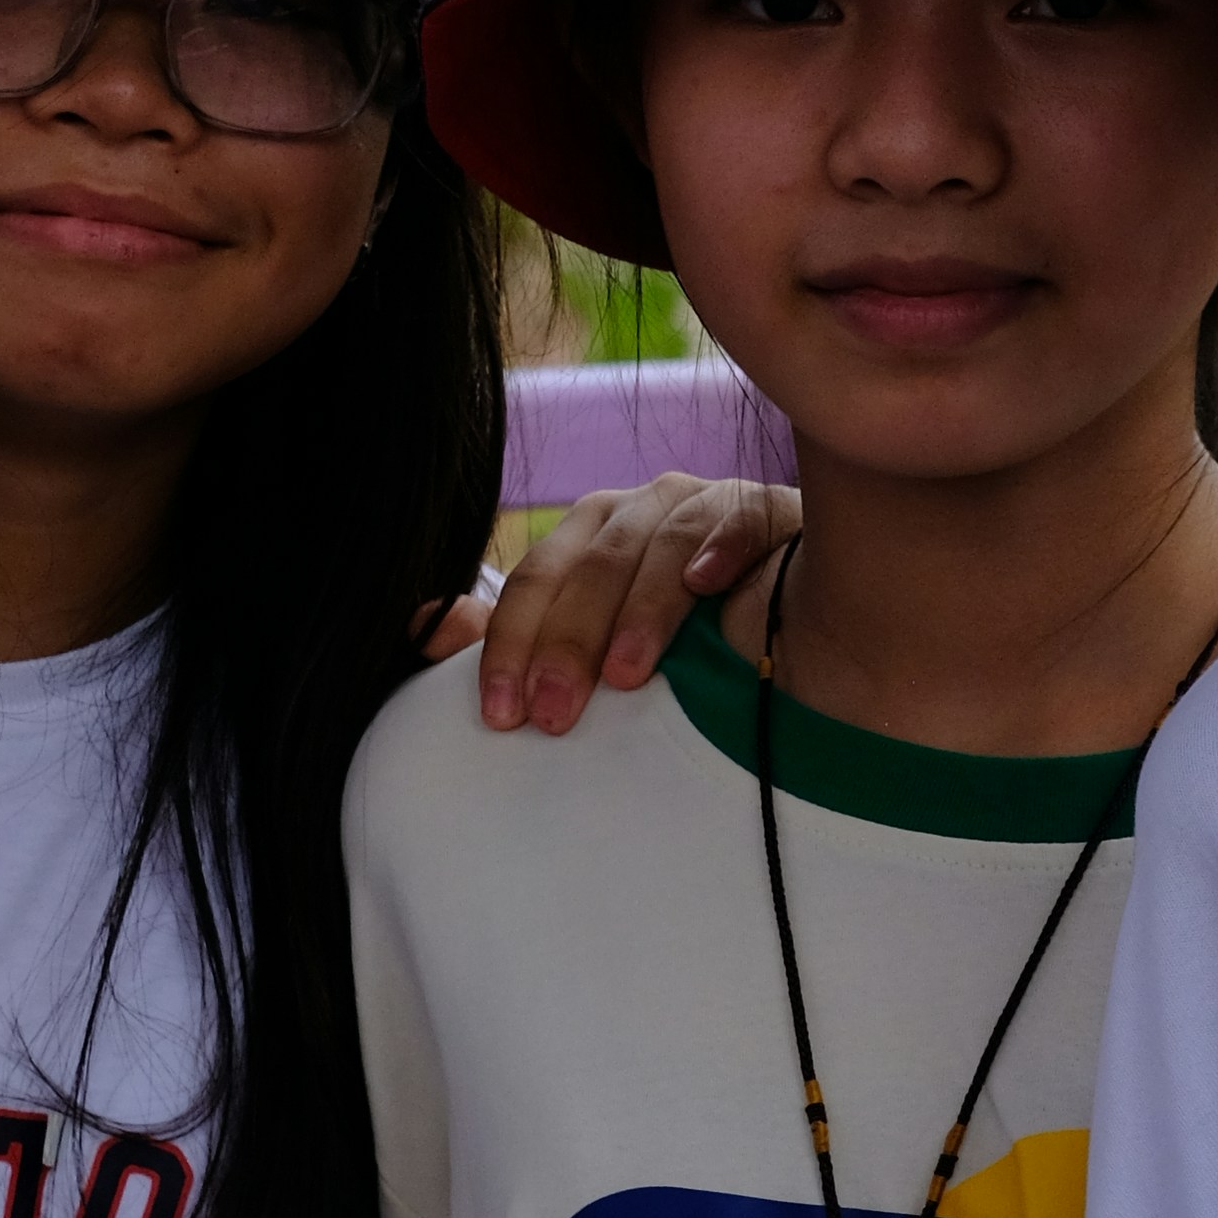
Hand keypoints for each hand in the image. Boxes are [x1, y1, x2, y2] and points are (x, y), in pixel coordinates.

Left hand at [423, 474, 798, 731]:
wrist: (789, 596)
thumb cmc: (680, 627)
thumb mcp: (592, 634)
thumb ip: (516, 633)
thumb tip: (428, 628)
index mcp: (590, 533)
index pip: (536, 579)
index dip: (512, 645)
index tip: (503, 714)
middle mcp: (640, 508)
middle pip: (591, 566)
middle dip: (567, 642)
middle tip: (554, 712)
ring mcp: (704, 503)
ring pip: (658, 545)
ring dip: (639, 611)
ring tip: (625, 674)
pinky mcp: (767, 510)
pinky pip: (738, 518)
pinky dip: (720, 547)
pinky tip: (705, 583)